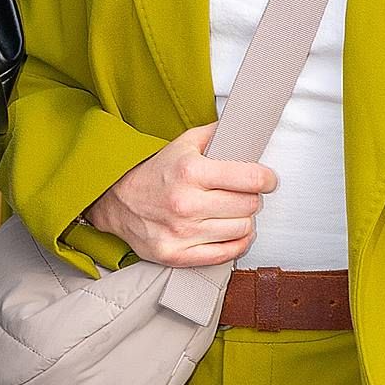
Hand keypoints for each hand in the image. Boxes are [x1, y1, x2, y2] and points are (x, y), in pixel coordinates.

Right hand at [84, 123, 274, 268]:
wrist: (117, 202)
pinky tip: (232, 233)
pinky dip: (236, 244)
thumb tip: (249, 128)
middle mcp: (185, 204)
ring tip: (234, 213)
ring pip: (241, 230)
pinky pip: (225, 254)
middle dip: (252, 198)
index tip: (267, 180)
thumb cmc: (155, 173)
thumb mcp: (183, 144)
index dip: (266, 179)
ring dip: (244, 221)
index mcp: (190, 172)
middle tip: (244, 194)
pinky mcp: (176, 255)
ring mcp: (181, 233)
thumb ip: (218, 134)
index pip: (250, 178)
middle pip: (249, 205)